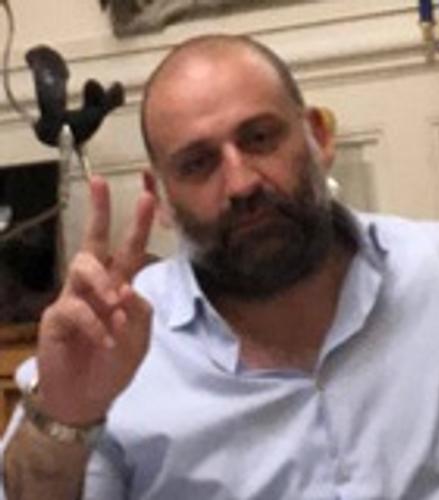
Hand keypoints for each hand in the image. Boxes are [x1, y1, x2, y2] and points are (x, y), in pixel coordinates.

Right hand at [35, 175, 155, 424]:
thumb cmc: (115, 364)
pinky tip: (105, 339)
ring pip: (83, 266)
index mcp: (120, 286)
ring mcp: (73, 298)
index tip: (146, 194)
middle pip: (94, 242)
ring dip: (103, 282)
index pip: (130, 249)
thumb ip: (140, 312)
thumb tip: (128, 288)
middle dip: (99, 211)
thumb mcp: (140, 339)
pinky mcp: (56, 317)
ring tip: (115, 303)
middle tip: (100, 182)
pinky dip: (95, 323)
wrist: (88, 397)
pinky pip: (75, 308)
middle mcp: (96, 286)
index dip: (138, 224)